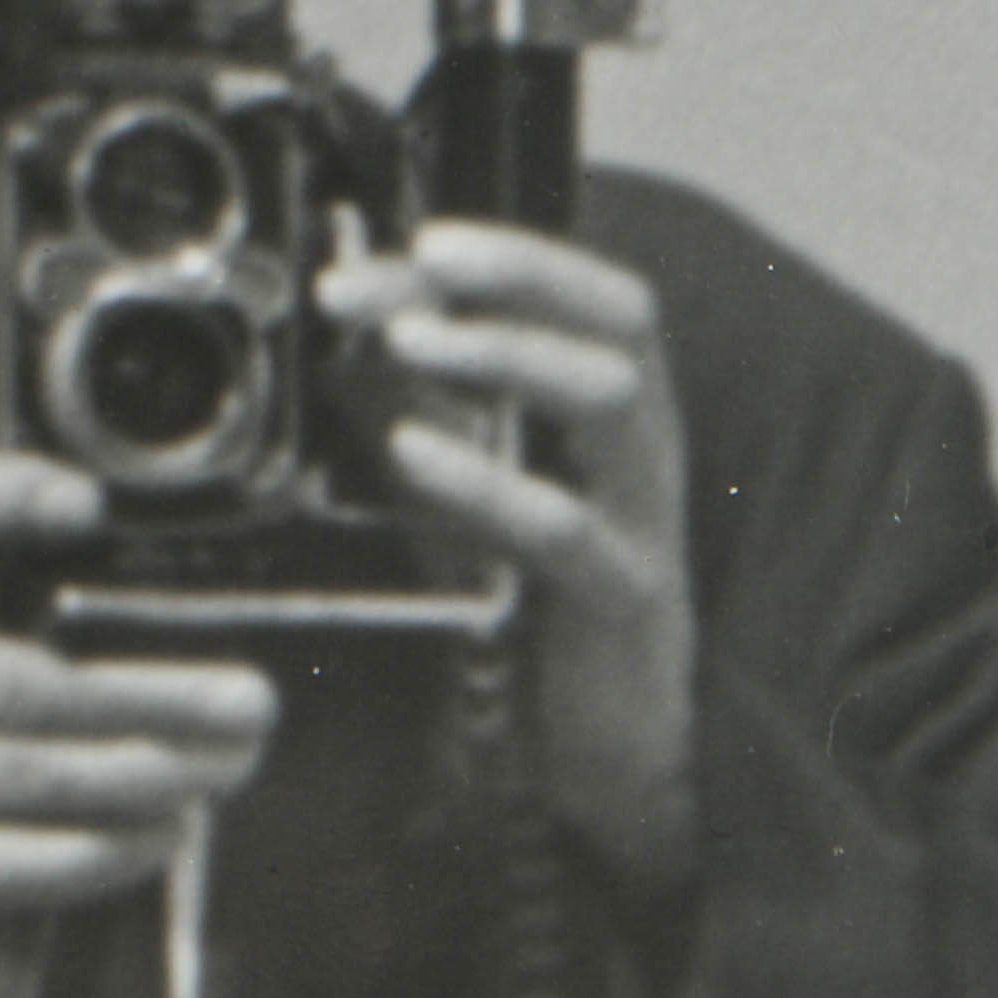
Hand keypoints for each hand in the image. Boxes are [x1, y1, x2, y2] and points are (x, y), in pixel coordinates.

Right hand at [0, 453, 278, 922]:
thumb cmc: (34, 644)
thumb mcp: (43, 583)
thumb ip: (95, 562)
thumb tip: (187, 555)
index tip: (88, 505)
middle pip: (4, 681)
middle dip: (141, 698)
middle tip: (250, 704)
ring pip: (8, 771)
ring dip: (137, 774)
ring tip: (230, 764)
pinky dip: (83, 856)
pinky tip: (167, 832)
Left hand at [329, 220, 699, 889]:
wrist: (606, 758)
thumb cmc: (537, 610)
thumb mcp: (476, 486)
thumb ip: (429, 408)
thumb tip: (352, 320)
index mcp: (620, 420)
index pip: (602, 299)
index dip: (526, 255)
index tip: (428, 239)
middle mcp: (646, 455)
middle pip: (621, 324)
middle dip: (516, 280)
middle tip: (412, 272)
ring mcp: (644, 524)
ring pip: (612, 399)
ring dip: (508, 352)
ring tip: (411, 340)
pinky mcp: (621, 600)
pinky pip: (566, 526)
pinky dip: (488, 479)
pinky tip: (414, 456)